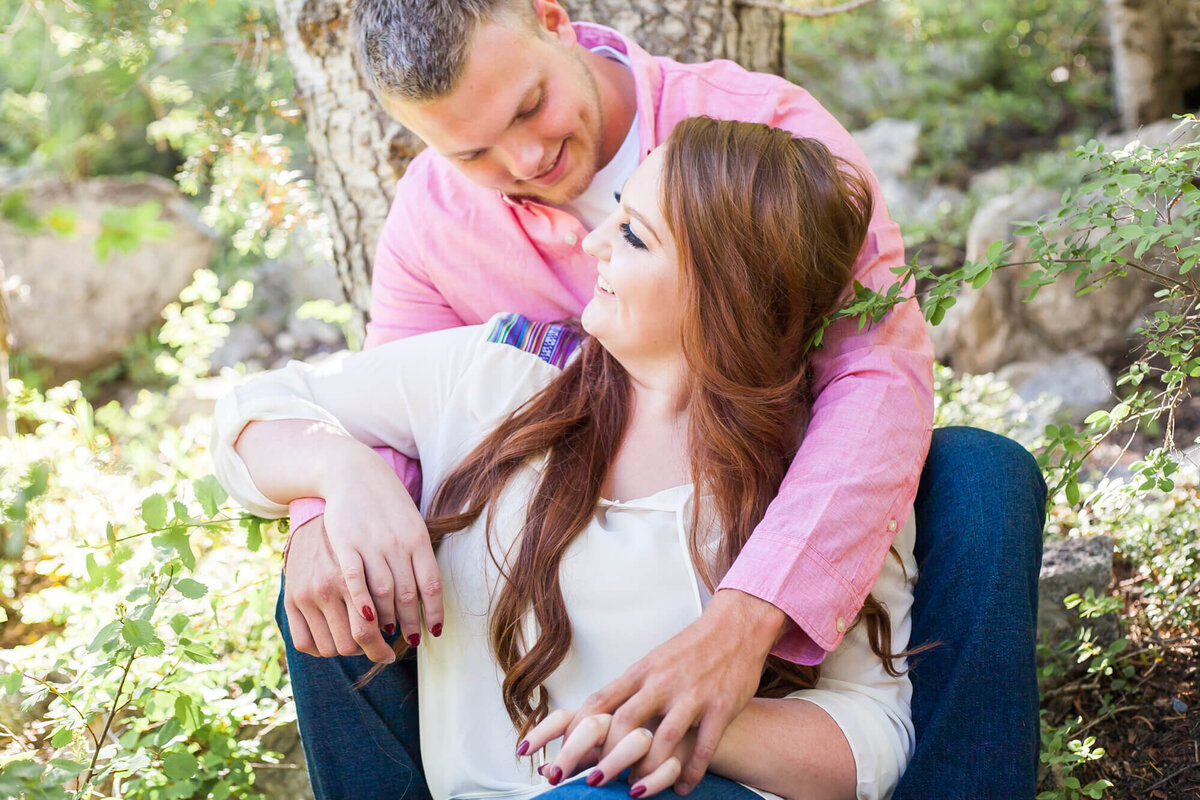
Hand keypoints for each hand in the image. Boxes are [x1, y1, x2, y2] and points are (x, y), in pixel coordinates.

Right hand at [283, 452, 443, 661]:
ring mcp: (372, 543)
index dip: (433, 611)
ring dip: (387, 618)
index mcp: (418, 539)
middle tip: (409, 640)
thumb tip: (427, 594)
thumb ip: (419, 556)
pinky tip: (366, 618)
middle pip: (408, 593)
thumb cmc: (387, 505)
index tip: (432, 631)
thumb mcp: (411, 525)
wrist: (354, 473)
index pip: (431, 583)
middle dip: (410, 622)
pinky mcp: (346, 543)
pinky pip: (355, 579)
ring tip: (388, 634)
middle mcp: (398, 542)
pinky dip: (363, 602)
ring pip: (383, 591)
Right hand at [283, 514, 394, 661]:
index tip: (390, 654)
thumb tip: (398, 628)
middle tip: (376, 647)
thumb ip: (384, 589)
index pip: (368, 630)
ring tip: (356, 641)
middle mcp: (327, 586)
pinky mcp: (290, 598)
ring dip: (346, 650)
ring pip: (330, 647)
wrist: (317, 513)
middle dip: (368, 650)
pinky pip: (304, 643)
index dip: (382, 650)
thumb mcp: (374, 557)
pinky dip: (320, 649)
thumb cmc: (357, 538)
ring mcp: (306, 594)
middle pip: (351, 642)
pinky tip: (332, 638)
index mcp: (354, 577)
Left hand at [571, 590, 785, 793]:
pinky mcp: (721, 707)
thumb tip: (596, 718)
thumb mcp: (653, 663)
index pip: (600, 701)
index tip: (564, 753)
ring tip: (636, 789)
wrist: (736, 627)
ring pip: (663, 739)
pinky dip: (690, 772)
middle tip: (595, 782)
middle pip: (626, 722)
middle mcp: (663, 682)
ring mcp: (693, 695)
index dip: (576, 731)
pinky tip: (682, 787)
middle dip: (607, 757)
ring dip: (648, 769)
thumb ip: (629, 690)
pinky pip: (703, 747)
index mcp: (641, 671)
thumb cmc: (691, 649)